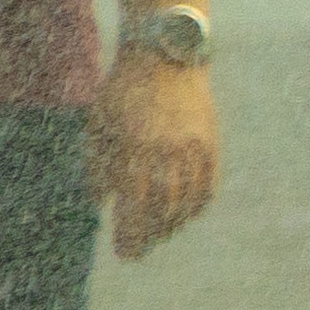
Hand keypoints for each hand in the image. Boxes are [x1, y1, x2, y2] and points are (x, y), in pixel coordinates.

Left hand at [92, 56, 219, 261]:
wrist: (166, 57)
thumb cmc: (123, 91)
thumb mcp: (99, 124)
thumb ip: (98, 165)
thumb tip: (102, 203)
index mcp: (135, 144)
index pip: (135, 202)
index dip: (130, 233)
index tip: (124, 253)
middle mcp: (167, 149)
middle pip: (163, 208)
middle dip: (149, 236)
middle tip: (136, 252)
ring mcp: (193, 146)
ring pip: (188, 201)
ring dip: (172, 225)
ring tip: (156, 235)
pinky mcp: (211, 143)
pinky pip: (208, 186)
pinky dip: (196, 207)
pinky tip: (183, 215)